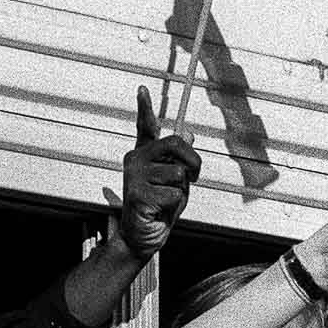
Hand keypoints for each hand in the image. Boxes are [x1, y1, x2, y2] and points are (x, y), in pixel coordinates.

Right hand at [118, 86, 200, 257]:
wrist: (142, 237)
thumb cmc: (159, 209)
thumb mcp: (176, 182)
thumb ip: (180, 160)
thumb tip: (188, 133)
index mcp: (145, 155)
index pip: (145, 127)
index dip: (144, 107)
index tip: (142, 89)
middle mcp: (136, 160)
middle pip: (174, 143)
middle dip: (193, 161)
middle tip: (193, 177)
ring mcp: (134, 176)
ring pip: (178, 172)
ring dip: (182, 190)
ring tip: (166, 200)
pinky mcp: (137, 194)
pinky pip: (174, 193)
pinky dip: (174, 205)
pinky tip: (159, 210)